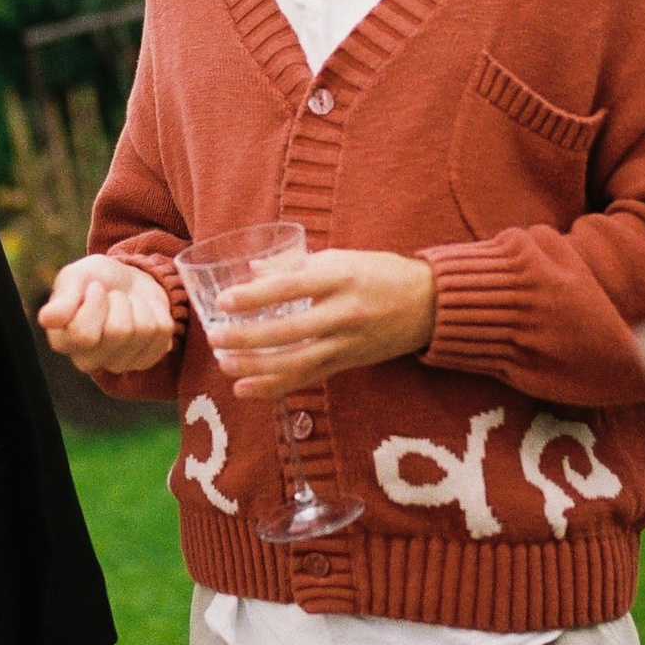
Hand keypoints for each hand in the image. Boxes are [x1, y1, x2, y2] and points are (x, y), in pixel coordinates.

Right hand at [37, 255, 176, 374]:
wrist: (126, 280)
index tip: (95, 287)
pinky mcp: (146, 359)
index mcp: (63, 341)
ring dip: (138, 305)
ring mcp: (118, 364)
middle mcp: (87, 360)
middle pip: (118, 332)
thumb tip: (48, 319)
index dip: (95, 302)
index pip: (83, 335)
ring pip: (143, 330)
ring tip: (127, 302)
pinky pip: (163, 331)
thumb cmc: (95, 279)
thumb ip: (63, 296)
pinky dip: (157, 311)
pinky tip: (142, 312)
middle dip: (120, 301)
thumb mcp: (76, 276)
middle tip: (113, 296)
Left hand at [206, 248, 434, 401]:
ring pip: (294, 362)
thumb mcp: (340, 257)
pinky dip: (274, 386)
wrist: (429, 303)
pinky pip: (306, 378)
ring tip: (224, 364)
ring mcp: (346, 343)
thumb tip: (250, 271)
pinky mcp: (347, 363)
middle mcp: (342, 313)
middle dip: (246, 338)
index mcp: (338, 277)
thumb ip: (294, 265)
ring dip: (255, 367)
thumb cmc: (380, 273)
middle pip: (287, 332)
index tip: (223, 301)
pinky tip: (246, 387)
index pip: (289, 287)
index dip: (254, 297)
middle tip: (214, 337)